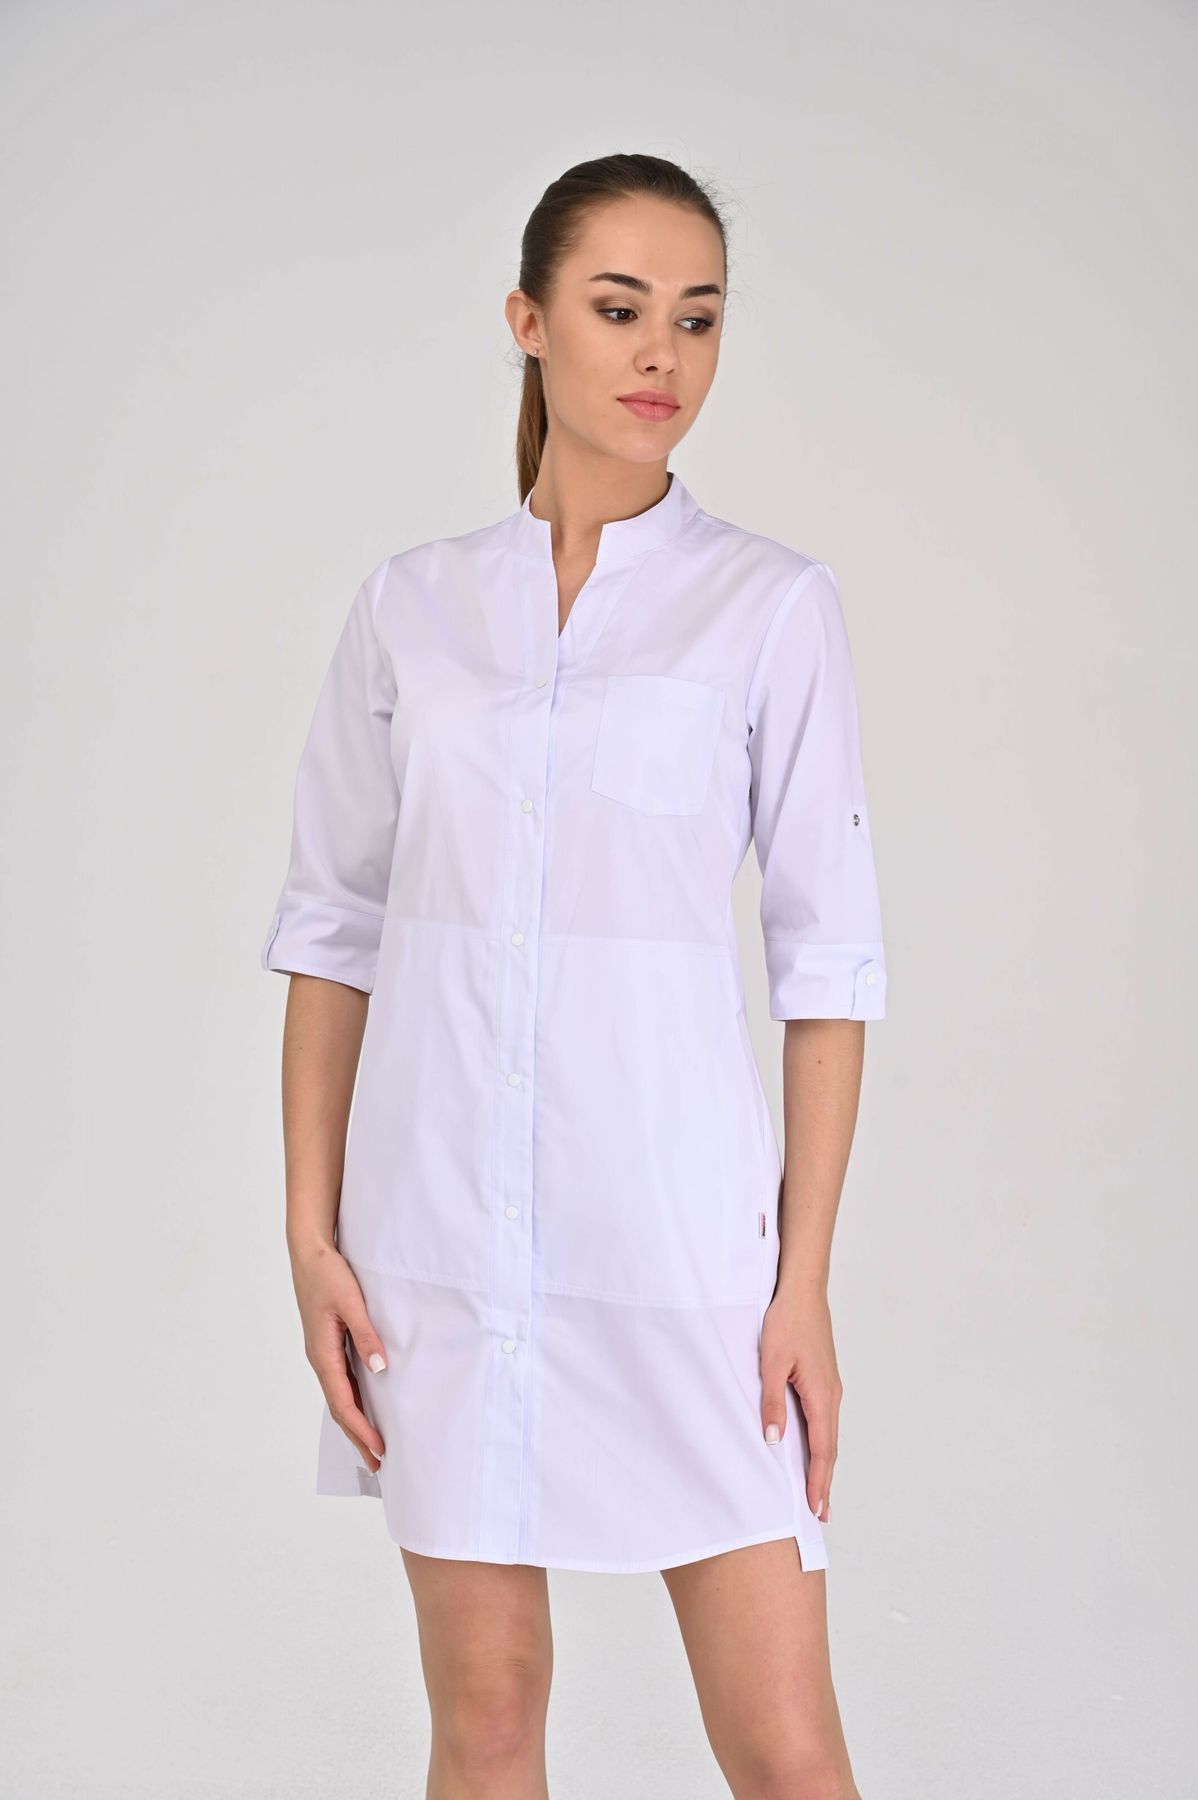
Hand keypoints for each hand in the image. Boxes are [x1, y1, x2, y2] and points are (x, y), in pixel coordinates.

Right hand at [291, 1239, 387, 1470]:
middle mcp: (320, 1359)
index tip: (379, 1449)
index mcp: (322, 1354)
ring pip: (340, 1397)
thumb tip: (380, 1369)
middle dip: (357, 1437)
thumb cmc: (328, 1275)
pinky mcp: (328, 1345)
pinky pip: (340, 1382)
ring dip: (355, 1423)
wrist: (309, 1253)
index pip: (343, 1402)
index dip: (361, 1429)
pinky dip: (352, 1402)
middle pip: (340, 1408)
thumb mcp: (351, 1303)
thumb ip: (366, 1335)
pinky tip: (364, 1409)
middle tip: (377, 1465)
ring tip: (372, 1446)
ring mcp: (323, 1353)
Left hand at [759, 1285, 841, 1523]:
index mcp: (821, 1395)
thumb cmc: (785, 1321)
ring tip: (817, 1491)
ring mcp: (829, 1387)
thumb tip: (773, 1441)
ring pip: (828, 1434)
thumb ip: (772, 1402)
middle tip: (820, 1514)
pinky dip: (821, 1443)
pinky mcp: (823, 1379)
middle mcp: (831, 1395)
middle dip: (824, 1481)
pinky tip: (813, 1449)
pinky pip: (824, 1420)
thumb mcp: (770, 1362)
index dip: (818, 1481)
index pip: (822, 1449)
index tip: (816, 1509)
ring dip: (823, 1464)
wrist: (802, 1290)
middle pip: (830, 1448)